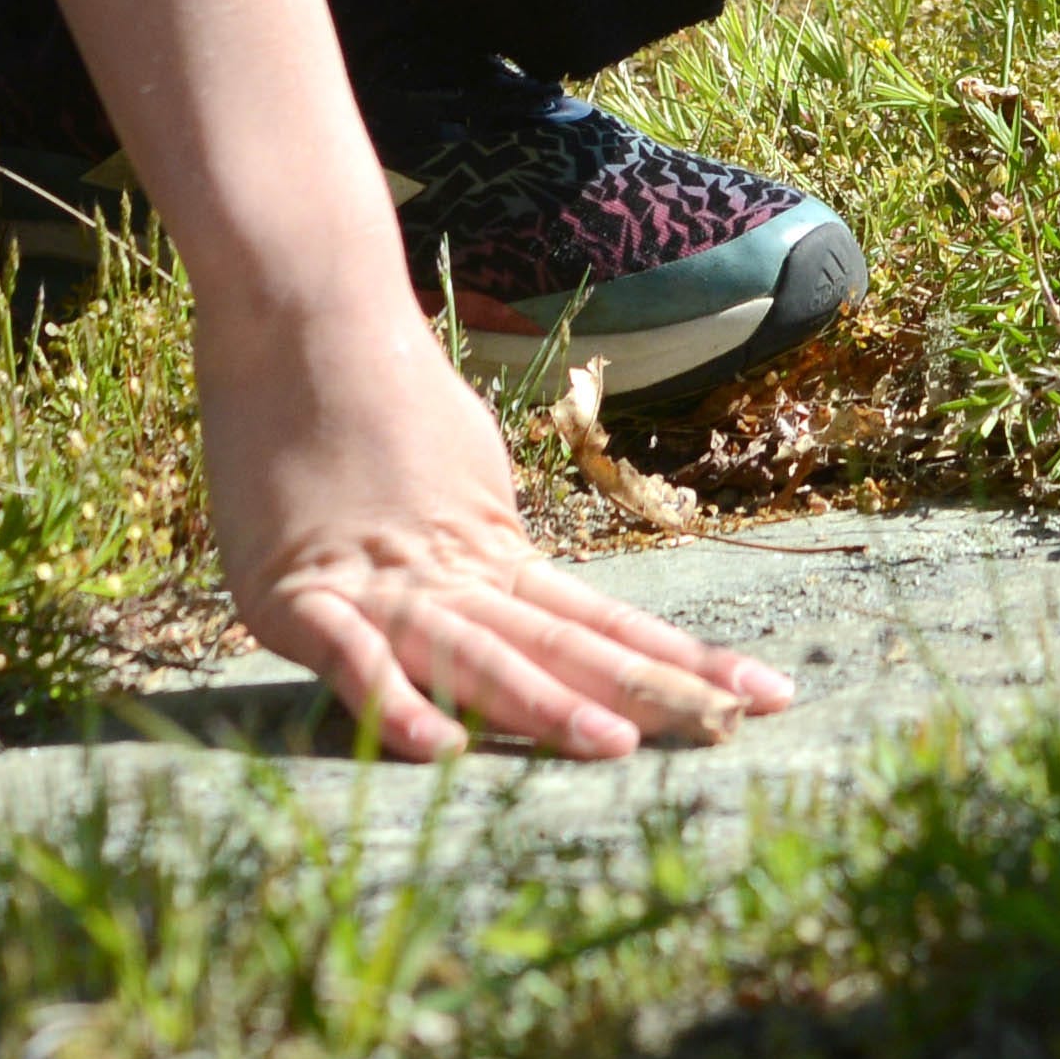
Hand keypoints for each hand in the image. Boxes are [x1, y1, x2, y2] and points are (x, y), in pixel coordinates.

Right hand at [193, 315, 794, 764]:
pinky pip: (354, 660)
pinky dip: (396, 701)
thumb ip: (492, 546)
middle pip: (561, 645)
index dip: (681, 663)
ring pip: (477, 654)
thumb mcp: (460, 476)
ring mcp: (376, 586)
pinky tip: (444, 746)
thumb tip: (533, 590)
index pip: (601, 621)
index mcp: (493, 553)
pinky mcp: (295, 598)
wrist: (297, 312)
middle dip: (646, 692)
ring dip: (545, 704)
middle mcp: (450, 576)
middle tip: (725, 732)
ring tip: (615, 746)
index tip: (764, 696)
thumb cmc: (373, 390)